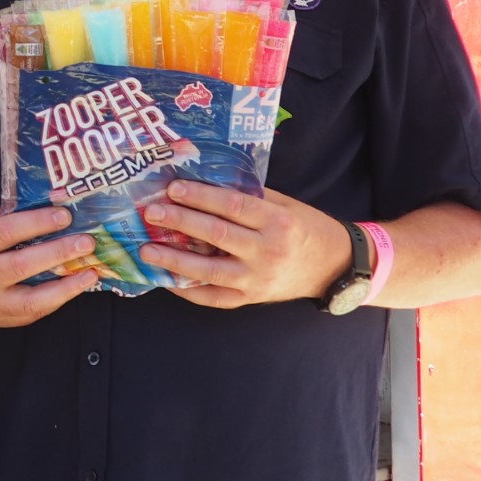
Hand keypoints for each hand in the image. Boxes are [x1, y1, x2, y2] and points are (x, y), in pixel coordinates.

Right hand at [0, 205, 100, 326]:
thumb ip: (10, 220)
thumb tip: (54, 212)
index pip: (7, 232)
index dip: (38, 223)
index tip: (65, 215)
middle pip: (21, 266)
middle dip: (58, 254)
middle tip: (85, 243)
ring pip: (32, 299)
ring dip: (66, 287)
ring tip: (90, 272)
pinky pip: (33, 312)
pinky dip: (56, 299)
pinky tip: (74, 286)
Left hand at [133, 180, 352, 308]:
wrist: (333, 266)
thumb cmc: (304, 228)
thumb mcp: (284, 204)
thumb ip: (248, 195)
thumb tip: (203, 181)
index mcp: (278, 221)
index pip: (232, 206)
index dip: (201, 196)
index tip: (173, 188)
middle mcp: (268, 251)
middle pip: (217, 235)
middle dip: (181, 222)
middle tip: (152, 213)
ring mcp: (258, 279)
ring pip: (210, 270)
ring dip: (175, 260)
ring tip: (147, 250)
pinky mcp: (251, 299)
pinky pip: (214, 298)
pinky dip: (188, 290)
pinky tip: (166, 279)